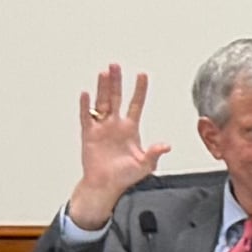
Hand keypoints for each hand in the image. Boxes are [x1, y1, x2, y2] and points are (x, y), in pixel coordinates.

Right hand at [67, 64, 164, 227]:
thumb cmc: (124, 176)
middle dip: (117, 81)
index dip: (139, 89)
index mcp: (130, 129)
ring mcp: (102, 128)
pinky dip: (85, 105)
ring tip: (104, 73)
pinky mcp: (89, 135)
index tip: (142, 74)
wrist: (105, 186)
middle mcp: (115, 125)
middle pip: (116, 97)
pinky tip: (86, 94)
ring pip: (102, 102)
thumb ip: (154, 153)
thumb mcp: (144, 165)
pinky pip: (86, 117)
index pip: (136, 104)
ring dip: (102, 88)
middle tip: (116, 65)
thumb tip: (166, 145)